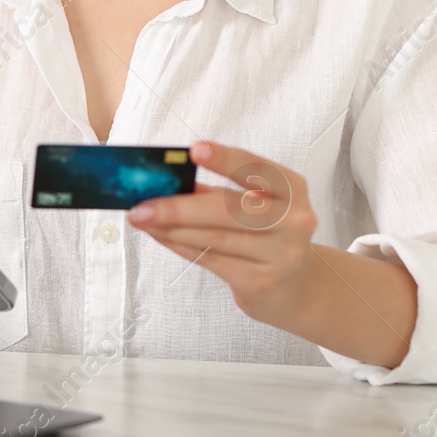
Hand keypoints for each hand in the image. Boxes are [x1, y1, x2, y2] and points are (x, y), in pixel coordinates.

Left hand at [126, 140, 317, 328]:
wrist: (295, 287)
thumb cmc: (266, 234)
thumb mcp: (254, 206)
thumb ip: (216, 192)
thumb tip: (166, 182)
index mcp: (292, 189)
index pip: (257, 168)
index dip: (225, 159)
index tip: (194, 150)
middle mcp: (294, 220)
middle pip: (229, 209)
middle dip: (178, 206)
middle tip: (140, 205)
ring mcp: (282, 255)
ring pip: (215, 237)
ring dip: (171, 228)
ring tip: (142, 220)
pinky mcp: (262, 282)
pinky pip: (211, 260)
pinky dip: (180, 246)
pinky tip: (161, 237)